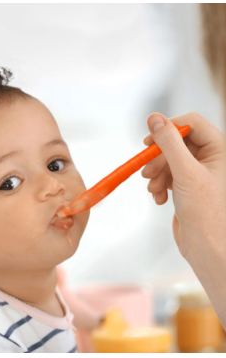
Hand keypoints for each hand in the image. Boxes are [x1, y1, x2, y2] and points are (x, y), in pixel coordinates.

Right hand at [141, 112, 225, 260]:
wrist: (207, 247)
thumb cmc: (206, 212)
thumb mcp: (185, 172)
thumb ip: (169, 143)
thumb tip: (154, 118)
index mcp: (219, 150)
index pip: (192, 124)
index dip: (169, 128)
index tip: (149, 140)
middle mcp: (209, 159)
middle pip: (176, 143)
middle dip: (159, 158)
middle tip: (147, 171)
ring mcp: (197, 173)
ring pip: (168, 161)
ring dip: (156, 174)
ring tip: (154, 189)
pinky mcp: (186, 187)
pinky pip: (166, 176)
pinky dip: (159, 185)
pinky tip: (159, 198)